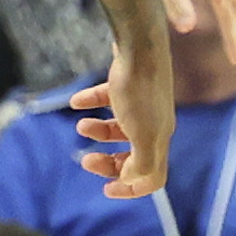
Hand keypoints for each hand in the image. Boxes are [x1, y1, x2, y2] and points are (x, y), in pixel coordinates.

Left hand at [74, 5, 174, 200]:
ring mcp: (140, 102)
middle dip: (108, 162)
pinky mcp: (126, 83)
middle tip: (84, 161)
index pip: (154, 176)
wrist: (140, 45)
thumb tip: (131, 178)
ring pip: (119, 128)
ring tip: (81, 124)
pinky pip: (108, 99)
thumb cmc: (140, 91)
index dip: (132, 188)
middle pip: (133, 154)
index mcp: (159, 138)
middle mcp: (154, 122)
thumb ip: (142, 161)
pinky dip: (90, 103)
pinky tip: (76, 101)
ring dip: (97, 132)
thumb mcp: (143, 133)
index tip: (107, 190)